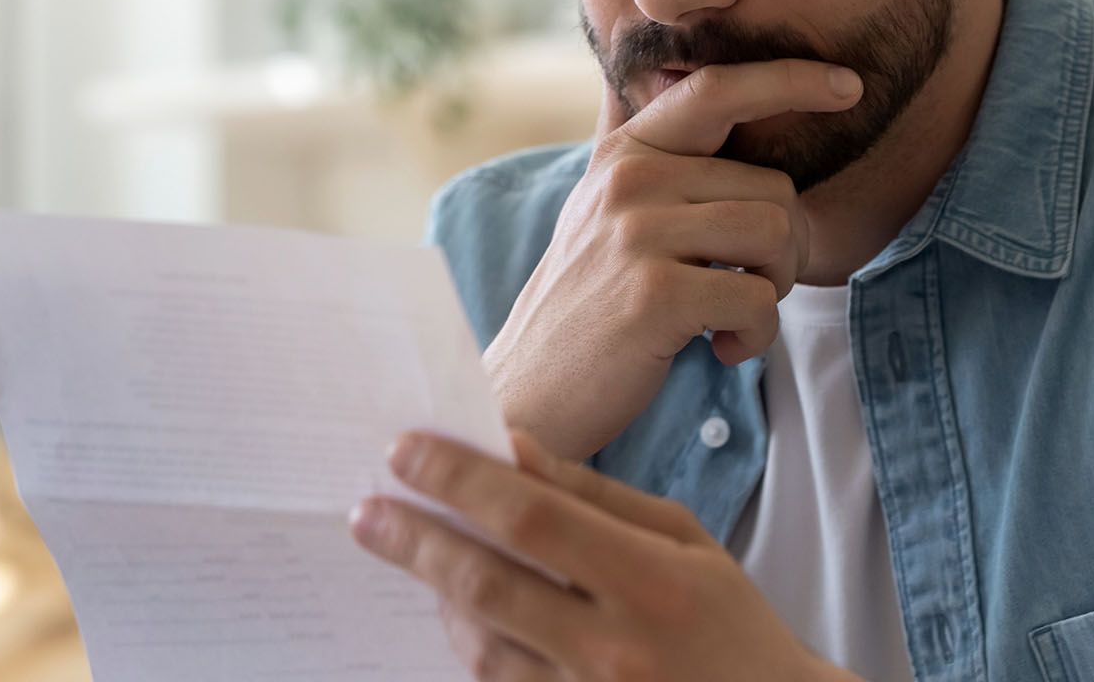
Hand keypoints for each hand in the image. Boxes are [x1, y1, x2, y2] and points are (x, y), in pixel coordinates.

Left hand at [351, 428, 859, 681]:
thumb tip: (514, 445)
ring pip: (479, 642)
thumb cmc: (728, 621)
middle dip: (416, 539)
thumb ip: (595, 495)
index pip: (534, 519)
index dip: (462, 481)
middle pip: (487, 583)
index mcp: (651, 582)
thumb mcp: (684, 539)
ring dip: (433, 590)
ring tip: (406, 546)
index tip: (406, 450)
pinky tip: (451, 605)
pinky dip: (466, 640)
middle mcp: (612, 648)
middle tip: (365, 507)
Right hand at [483, 59, 862, 460]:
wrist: (528, 392)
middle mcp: (629, 180)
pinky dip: (757, 336)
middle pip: (773, 187)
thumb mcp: (613, 216)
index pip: (716, 90)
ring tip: (732, 318)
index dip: (789, 80)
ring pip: (775, 234)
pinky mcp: (655, 295)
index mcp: (625, 153)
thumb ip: (667, 169)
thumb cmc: (593, 307)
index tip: (847, 85)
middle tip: (748, 289)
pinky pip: (759, 300)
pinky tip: (719, 350)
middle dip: (784, 248)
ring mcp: (637, 234)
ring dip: (775, 289)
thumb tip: (746, 108)